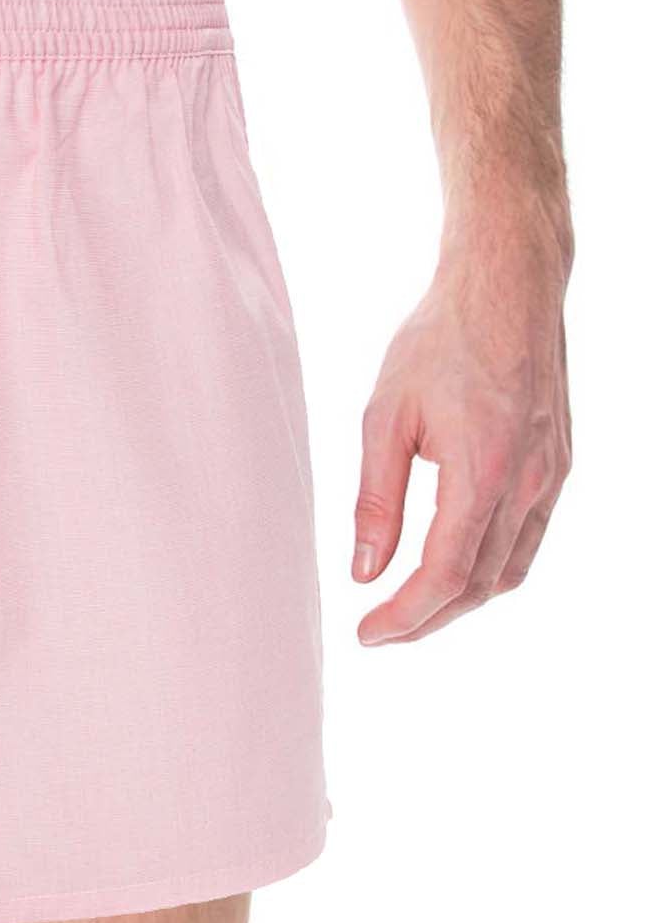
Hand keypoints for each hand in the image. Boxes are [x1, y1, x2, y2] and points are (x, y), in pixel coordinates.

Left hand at [353, 226, 570, 644]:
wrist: (507, 288)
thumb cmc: (438, 342)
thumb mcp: (385, 417)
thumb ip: (376, 500)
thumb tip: (364, 570)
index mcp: (483, 473)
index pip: (444, 574)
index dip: (404, 615)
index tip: (366, 634)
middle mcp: (529, 483)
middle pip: (479, 585)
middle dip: (427, 619)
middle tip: (379, 631)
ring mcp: (552, 476)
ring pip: (509, 569)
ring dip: (459, 601)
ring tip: (409, 609)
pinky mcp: (559, 465)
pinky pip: (527, 539)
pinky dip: (489, 567)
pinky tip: (453, 566)